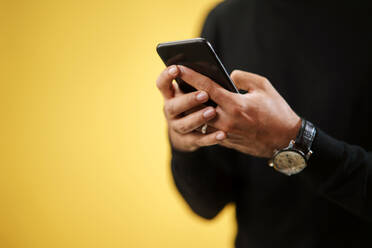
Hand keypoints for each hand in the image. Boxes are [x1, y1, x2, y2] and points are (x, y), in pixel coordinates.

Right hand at [156, 65, 226, 151]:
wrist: (189, 131)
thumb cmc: (196, 103)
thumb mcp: (192, 91)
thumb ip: (198, 82)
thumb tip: (213, 71)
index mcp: (170, 95)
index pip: (162, 84)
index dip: (166, 76)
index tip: (176, 68)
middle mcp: (170, 111)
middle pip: (172, 106)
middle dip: (188, 100)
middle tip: (204, 94)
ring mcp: (177, 127)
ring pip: (184, 124)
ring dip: (198, 118)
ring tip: (213, 112)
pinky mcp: (187, 141)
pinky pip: (199, 140)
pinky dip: (210, 138)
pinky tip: (222, 134)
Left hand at [177, 65, 300, 157]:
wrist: (284, 141)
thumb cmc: (277, 111)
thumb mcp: (264, 87)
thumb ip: (243, 77)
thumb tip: (227, 77)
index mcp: (235, 105)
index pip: (206, 88)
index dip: (191, 76)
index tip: (179, 68)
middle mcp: (226, 120)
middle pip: (197, 105)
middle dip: (185, 93)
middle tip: (176, 82)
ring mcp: (224, 134)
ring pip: (199, 120)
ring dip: (191, 108)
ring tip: (184, 96)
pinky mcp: (225, 142)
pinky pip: (208, 130)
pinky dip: (201, 120)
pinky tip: (198, 111)